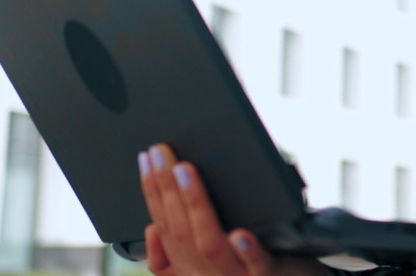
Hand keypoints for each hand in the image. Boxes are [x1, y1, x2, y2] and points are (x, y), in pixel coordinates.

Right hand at [139, 143, 326, 275]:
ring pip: (210, 243)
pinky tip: (240, 233)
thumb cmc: (245, 269)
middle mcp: (206, 272)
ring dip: (195, 205)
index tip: (147, 158)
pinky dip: (246, 249)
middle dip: (167, 187)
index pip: (164, 224)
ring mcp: (236, 275)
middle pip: (181, 229)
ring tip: (185, 171)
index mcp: (189, 265)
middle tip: (161, 152)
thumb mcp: (204, 262)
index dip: (153, 191)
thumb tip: (151, 229)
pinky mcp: (267, 274)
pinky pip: (256, 264)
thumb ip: (174, 252)